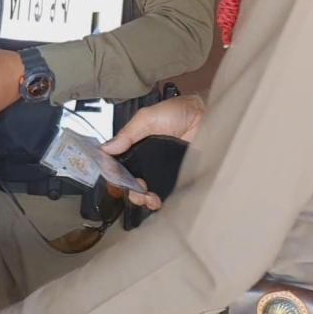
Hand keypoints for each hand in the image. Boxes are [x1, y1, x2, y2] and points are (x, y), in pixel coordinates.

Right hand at [100, 95, 205, 209]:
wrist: (208, 117)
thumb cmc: (178, 112)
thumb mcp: (147, 118)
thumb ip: (127, 134)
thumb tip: (105, 149)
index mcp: (136, 144)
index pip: (119, 164)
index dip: (114, 174)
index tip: (115, 180)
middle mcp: (147, 160)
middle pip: (130, 181)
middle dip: (129, 189)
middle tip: (136, 187)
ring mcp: (161, 171)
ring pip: (145, 191)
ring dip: (141, 197)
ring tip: (146, 196)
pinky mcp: (176, 180)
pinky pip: (163, 194)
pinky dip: (156, 201)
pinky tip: (156, 200)